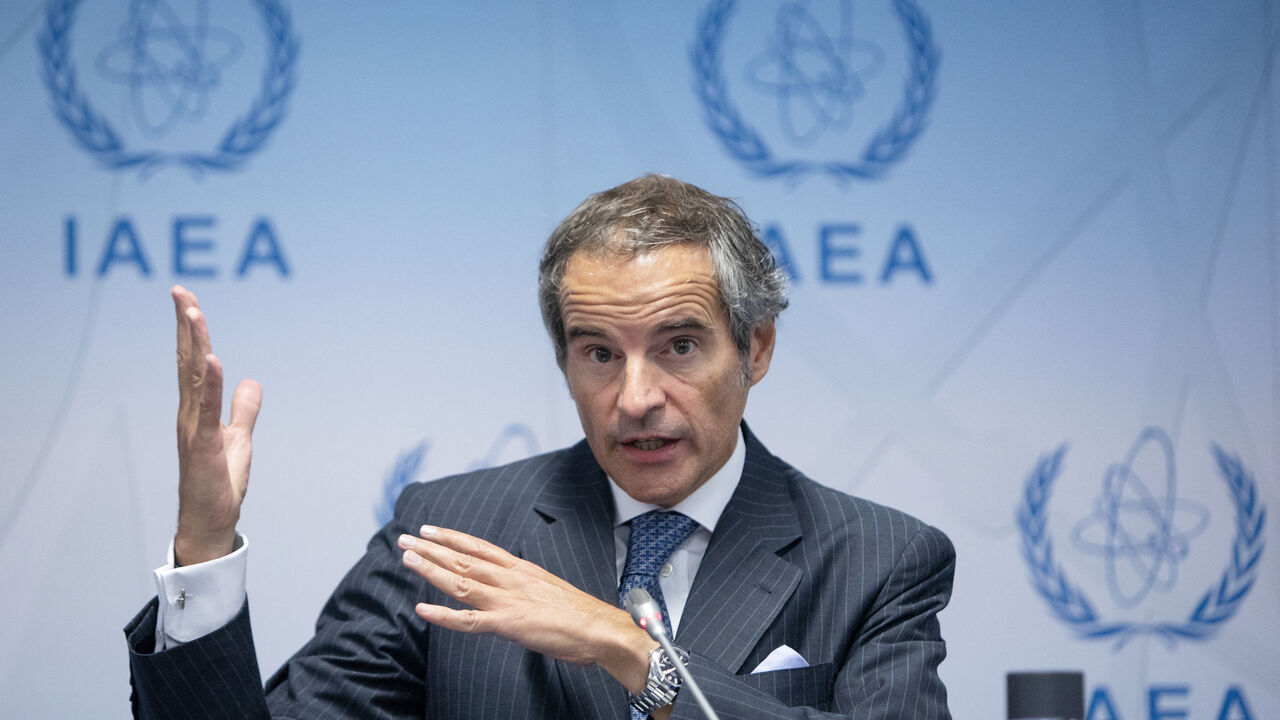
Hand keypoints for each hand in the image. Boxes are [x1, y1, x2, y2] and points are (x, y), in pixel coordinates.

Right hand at [171, 286, 261, 565]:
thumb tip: (251, 382)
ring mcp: (194, 429)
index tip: (186, 299)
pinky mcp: (205, 446)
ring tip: (193, 311)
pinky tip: (213, 358)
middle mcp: (189, 414)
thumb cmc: (219, 483)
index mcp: (196, 410)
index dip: (190, 330)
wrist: (210, 522)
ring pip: (194, 378)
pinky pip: (208, 409)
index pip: (192, 362)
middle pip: (187, 361)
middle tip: (180, 291)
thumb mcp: (239, 438)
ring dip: (195, 343)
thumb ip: (243, 409)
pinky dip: (211, 383)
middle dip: (185, 325)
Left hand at [398, 525, 657, 695]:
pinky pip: (469, 620)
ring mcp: (508, 600)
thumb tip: (511, 588)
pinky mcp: (508, 624)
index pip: (479, 547)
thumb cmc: (581, 615)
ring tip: (408, 558)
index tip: (429, 529)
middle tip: (405, 538)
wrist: (601, 629)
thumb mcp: (549, 588)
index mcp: (521, 569)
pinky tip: (422, 609)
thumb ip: (525, 586)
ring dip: (431, 569)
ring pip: (460, 582)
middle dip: (432, 548)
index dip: (452, 537)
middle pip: (463, 560)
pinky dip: (443, 616)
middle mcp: (511, 579)